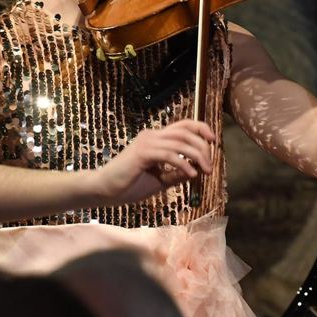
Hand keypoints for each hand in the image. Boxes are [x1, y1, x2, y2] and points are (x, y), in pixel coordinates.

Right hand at [91, 119, 217, 205]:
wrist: (103, 191)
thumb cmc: (129, 185)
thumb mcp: (159, 180)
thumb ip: (176, 174)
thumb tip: (197, 170)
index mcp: (155, 138)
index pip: (183, 125)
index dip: (201, 128)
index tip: (213, 141)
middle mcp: (152, 135)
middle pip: (186, 131)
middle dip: (203, 147)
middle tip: (210, 166)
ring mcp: (146, 142)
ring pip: (180, 142)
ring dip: (197, 156)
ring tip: (205, 171)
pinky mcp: (142, 153)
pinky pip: (169, 155)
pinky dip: (183, 164)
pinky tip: (191, 175)